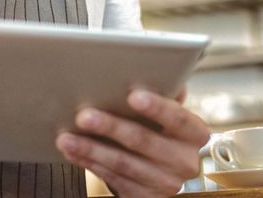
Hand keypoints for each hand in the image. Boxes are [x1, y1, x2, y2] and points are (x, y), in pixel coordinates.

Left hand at [56, 89, 210, 196]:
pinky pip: (114, 179)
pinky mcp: (146, 197)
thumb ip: (170, 101)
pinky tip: (74, 153)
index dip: (157, 107)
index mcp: (195, 135)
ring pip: (123, 163)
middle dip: (110, 127)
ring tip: (66, 138)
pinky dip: (91, 164)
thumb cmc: (174, 142)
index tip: (133, 95)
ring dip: (91, 149)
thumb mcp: (180, 125)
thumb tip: (166, 75)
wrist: (183, 184)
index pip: (178, 118)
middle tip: (84, 116)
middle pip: (143, 141)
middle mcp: (184, 161)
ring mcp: (166, 183)